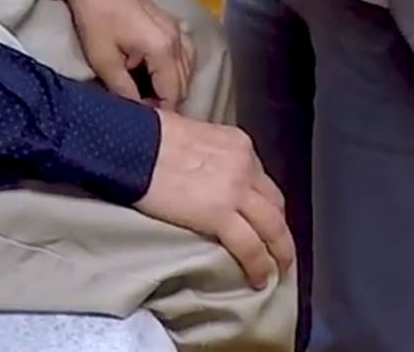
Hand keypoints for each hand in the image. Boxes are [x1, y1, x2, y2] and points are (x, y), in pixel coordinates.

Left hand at [55, 0, 193, 108]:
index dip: (160, 112)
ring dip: (174, 85)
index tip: (143, 122)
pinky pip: (185, 53)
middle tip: (144, 111)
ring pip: (188, 69)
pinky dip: (178, 68)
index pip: (173, 94)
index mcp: (163, 49)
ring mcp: (177, 28)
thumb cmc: (94, 19)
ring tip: (151, 95)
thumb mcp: (103, 60)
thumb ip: (124, 91)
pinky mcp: (171, 22)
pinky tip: (161, 73)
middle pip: (184, 83)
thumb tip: (139, 112)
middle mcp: (177, 40)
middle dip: (168, 101)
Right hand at [138, 109, 294, 290]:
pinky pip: (250, 246)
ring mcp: (236, 191)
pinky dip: (258, 265)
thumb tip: (202, 172)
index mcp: (238, 145)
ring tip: (277, 270)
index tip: (263, 220)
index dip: (266, 205)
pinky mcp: (220, 215)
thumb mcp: (193, 135)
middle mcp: (245, 165)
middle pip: (275, 205)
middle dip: (280, 231)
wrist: (133, 145)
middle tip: (280, 250)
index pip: (262, 180)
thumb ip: (208, 154)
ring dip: (278, 252)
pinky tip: (258, 278)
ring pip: (272, 228)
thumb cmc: (150, 137)